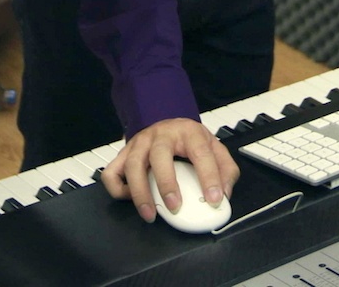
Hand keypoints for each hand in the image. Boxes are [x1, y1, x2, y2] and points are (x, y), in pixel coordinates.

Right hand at [100, 117, 239, 222]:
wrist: (169, 125)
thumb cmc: (190, 141)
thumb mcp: (215, 149)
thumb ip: (226, 170)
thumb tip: (224, 193)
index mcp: (188, 132)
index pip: (200, 153)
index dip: (209, 177)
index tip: (214, 199)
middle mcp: (161, 135)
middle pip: (159, 155)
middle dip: (167, 184)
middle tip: (175, 207)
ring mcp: (139, 143)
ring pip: (133, 165)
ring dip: (140, 193)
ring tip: (150, 214)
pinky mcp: (124, 154)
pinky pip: (112, 173)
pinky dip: (118, 189)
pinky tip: (131, 198)